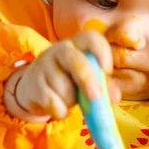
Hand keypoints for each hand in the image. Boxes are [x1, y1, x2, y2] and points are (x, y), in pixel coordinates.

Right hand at [4, 31, 120, 122]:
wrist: (34, 89)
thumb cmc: (69, 81)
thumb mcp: (88, 80)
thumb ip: (103, 85)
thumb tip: (115, 97)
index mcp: (80, 44)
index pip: (91, 37)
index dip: (101, 52)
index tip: (107, 70)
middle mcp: (61, 49)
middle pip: (74, 60)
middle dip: (86, 79)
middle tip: (95, 96)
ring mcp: (44, 63)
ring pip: (63, 86)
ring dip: (70, 101)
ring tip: (69, 99)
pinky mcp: (33, 81)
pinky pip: (51, 101)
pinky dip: (60, 111)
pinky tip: (59, 108)